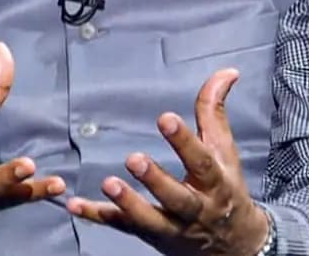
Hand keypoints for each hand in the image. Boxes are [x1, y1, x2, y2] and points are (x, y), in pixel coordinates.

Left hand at [66, 69, 270, 255]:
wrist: (234, 245)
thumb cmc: (224, 187)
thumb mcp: (224, 150)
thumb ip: (214, 110)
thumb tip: (227, 71)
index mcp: (214, 182)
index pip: (201, 161)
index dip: (185, 141)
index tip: (165, 118)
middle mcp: (194, 208)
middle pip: (176, 197)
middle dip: (155, 180)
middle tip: (133, 158)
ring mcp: (171, 226)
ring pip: (149, 219)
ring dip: (127, 204)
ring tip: (108, 183)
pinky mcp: (149, 235)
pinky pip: (121, 227)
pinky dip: (97, 216)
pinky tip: (74, 204)